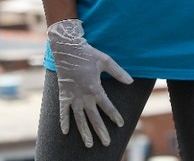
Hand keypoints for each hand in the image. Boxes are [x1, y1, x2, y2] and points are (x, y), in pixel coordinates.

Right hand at [47, 19, 133, 147]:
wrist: (67, 48)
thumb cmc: (87, 54)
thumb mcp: (105, 61)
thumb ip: (118, 72)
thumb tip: (131, 81)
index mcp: (94, 87)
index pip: (107, 106)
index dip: (114, 115)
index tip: (120, 124)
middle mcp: (83, 95)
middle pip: (93, 117)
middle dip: (101, 130)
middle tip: (107, 142)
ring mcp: (72, 96)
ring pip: (79, 118)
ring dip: (84, 132)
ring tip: (89, 144)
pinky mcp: (63, 94)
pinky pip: (63, 111)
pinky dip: (63, 121)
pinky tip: (65, 132)